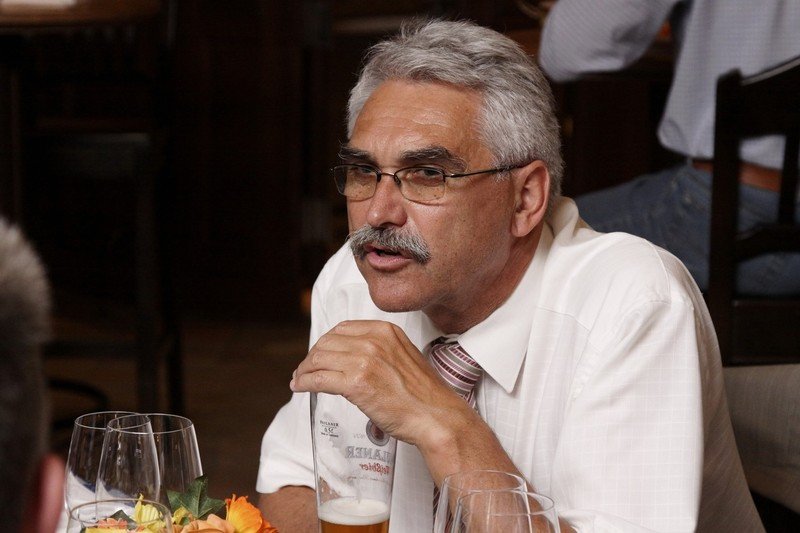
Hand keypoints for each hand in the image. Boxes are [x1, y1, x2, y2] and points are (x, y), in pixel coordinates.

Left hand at [290, 320, 478, 446]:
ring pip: (320, 359)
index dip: (326, 342)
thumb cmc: (425, 396)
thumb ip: (380, 352)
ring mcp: (364, 360)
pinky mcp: (356, 384)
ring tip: (300, 379)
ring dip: (305, 370)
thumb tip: (355, 360)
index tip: (320, 354)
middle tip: (306, 369)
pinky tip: (300, 387)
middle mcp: (373, 341)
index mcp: (385, 331)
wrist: (436, 416)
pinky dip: (305, 382)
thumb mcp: (404, 358)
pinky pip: (319, 379)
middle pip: (327, 342)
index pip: (343, 329)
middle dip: (312, 356)